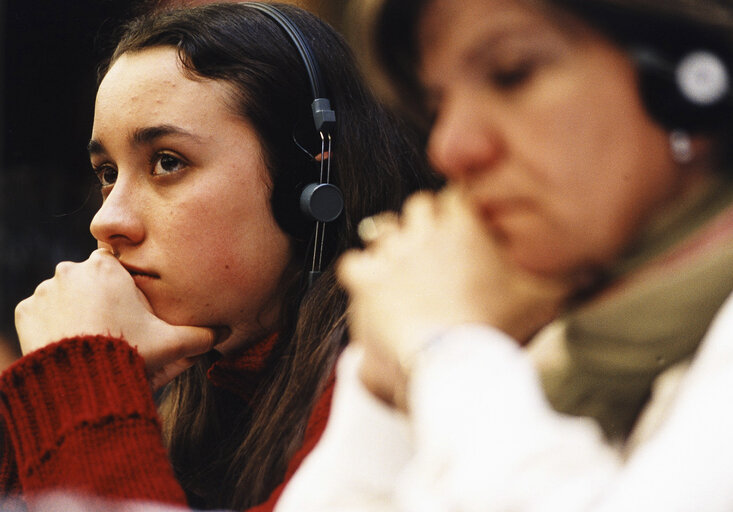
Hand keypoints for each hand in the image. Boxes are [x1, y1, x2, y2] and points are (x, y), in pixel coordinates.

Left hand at [15, 248, 216, 388]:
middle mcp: (72, 271)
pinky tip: (69, 343)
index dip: (123, 287)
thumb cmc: (128, 352)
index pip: (115, 266)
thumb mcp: (171, 343)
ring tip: (89, 337)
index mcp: (107, 269)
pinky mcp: (26, 311)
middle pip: (89, 278)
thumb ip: (201, 335)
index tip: (127, 308)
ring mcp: (46, 290)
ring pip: (64, 294)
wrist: (80, 380)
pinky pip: (41, 313)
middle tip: (111, 327)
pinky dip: (52, 325)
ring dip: (74, 310)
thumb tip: (226, 333)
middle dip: (98, 297)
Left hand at [339, 187, 574, 406]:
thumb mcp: (544, 299)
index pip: (455, 196)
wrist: (453, 360)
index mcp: (465, 226)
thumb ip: (569, 276)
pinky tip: (372, 286)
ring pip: (384, 228)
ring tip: (404, 270)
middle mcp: (426, 231)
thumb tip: (595, 268)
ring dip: (393, 245)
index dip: (457, 212)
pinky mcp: (367, 279)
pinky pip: (352, 261)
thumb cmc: (497, 329)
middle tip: (433, 252)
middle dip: (425, 224)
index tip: (461, 228)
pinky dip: (360, 272)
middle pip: (418, 206)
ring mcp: (393, 253)